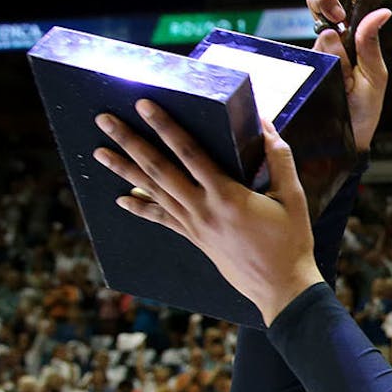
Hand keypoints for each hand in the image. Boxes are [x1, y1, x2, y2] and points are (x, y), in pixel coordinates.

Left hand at [94, 103, 322, 325]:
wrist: (281, 286)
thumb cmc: (290, 239)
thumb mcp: (292, 195)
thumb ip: (279, 157)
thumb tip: (265, 124)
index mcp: (227, 194)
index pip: (189, 152)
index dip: (166, 127)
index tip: (145, 105)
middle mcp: (202, 209)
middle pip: (158, 169)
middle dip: (130, 142)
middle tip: (105, 120)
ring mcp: (194, 225)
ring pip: (152, 192)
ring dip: (124, 170)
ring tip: (99, 151)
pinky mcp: (194, 238)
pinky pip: (160, 219)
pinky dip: (139, 207)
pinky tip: (121, 197)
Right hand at [306, 0, 389, 149]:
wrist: (345, 144)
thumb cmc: (364, 112)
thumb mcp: (375, 77)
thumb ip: (372, 45)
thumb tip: (382, 11)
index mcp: (356, 41)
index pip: (347, 4)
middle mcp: (335, 44)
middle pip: (322, 7)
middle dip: (327, 2)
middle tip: (336, 18)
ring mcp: (318, 56)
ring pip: (319, 32)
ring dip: (333, 46)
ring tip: (344, 68)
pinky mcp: (304, 69)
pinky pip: (308, 54)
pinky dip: (323, 59)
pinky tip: (332, 72)